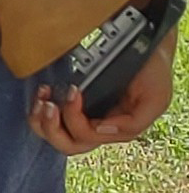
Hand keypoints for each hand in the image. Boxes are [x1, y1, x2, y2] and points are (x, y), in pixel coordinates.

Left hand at [31, 56, 172, 153]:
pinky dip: (39, 108)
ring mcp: (84, 117)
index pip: (86, 136)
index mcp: (116, 130)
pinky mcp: (72, 104)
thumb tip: (103, 129)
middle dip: (51, 127)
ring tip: (42, 98)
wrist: (145, 48)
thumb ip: (133, 121)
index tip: (74, 90)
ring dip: (41, 120)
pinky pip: (51, 117)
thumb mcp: (154, 99)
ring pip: (55, 135)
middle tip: (48, 105)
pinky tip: (43, 92)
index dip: (74, 117)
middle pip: (67, 144)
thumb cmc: (150, 75)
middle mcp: (98, 127)